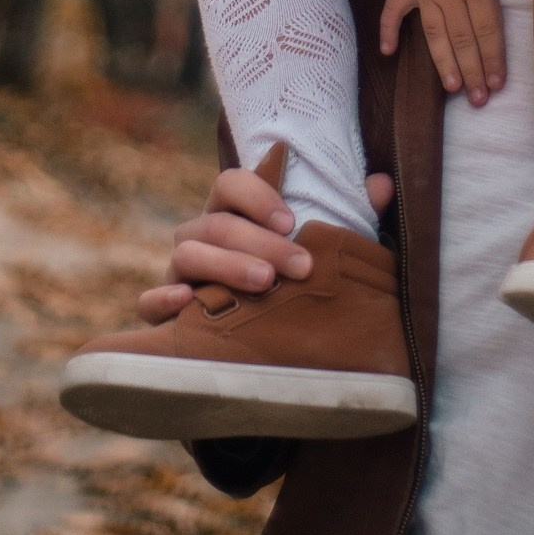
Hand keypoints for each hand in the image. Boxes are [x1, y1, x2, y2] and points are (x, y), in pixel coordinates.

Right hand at [135, 163, 395, 314]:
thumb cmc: (289, 287)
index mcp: (233, 212)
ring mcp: (178, 273)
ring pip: (187, 254)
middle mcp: (201, 236)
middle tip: (297, 266)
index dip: (259, 195)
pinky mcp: (162, 314)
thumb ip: (351, 217)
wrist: (255, 351)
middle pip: (217, 222)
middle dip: (259, 241)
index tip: (293, 221)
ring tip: (263, 284)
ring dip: (225, 265)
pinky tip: (187, 305)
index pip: (231, 183)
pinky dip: (162, 300)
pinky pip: (148, 302)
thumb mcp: (321, 253)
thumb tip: (385, 184)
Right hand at [375, 0, 533, 102]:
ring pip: (433, 33)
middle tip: (478, 100)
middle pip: (462, 39)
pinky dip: (388, 30)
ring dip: (442, 62)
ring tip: (451, 88)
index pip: (487, 29)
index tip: (498, 84)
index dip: (493, 58)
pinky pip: (393, 9)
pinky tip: (387, 53)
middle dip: (471, 71)